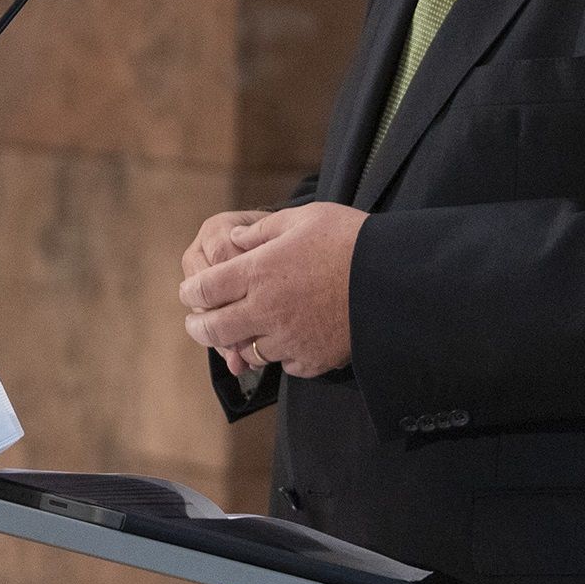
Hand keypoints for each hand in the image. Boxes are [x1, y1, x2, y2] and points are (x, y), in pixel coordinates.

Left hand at [178, 202, 368, 379]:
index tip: (189, 293)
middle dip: (198, 327)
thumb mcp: (303, 218)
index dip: (190, 292)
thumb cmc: (350, 239)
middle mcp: (266, 310)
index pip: (204, 289)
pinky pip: (286, 365)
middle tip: (194, 324)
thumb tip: (234, 239)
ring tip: (240, 335)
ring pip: (248, 351)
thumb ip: (262, 230)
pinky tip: (287, 343)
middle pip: (215, 329)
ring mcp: (288, 339)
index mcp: (258, 272)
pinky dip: (281, 356)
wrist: (395, 279)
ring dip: (241, 343)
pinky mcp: (312, 359)